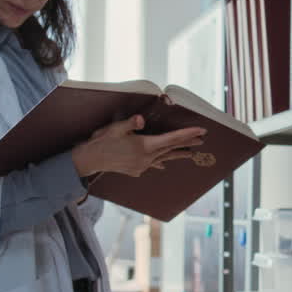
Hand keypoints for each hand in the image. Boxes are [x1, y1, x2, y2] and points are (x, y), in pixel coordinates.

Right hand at [73, 115, 206, 177]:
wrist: (89, 160)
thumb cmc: (102, 141)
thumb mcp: (116, 128)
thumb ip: (131, 123)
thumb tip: (141, 120)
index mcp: (145, 146)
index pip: (171, 139)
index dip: (188, 134)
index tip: (202, 131)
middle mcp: (146, 158)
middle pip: (171, 149)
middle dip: (187, 143)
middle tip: (202, 140)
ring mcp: (142, 166)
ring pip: (164, 158)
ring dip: (177, 154)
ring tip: (190, 153)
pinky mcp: (136, 170)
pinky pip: (153, 165)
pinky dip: (160, 162)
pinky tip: (163, 165)